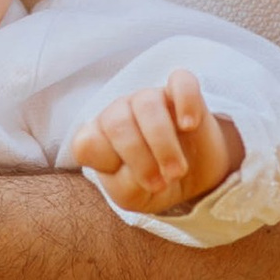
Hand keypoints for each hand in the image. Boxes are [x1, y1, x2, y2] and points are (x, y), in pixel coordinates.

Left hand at [71, 71, 244, 217]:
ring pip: (147, 105)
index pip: (85, 145)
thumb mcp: (134, 197)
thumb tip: (138, 168)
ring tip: (177, 171)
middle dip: (139, 158)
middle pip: (117, 124)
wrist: (193, 176)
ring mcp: (148, 98)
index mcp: (98, 138)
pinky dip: (185, 102)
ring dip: (163, 143)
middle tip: (161, 184)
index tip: (133, 185)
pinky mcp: (180, 92)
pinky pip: (181, 82)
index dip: (108, 164)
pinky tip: (189, 126)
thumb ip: (125, 186)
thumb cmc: (154, 183)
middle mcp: (118, 113)